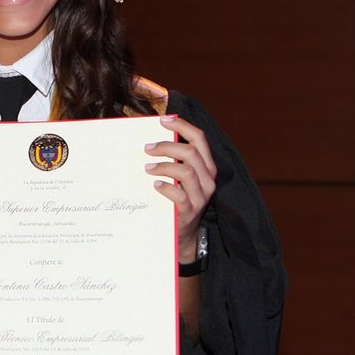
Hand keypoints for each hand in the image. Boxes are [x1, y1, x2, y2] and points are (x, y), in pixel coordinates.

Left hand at [145, 115, 217, 259]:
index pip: (200, 138)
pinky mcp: (189, 211)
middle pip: (191, 152)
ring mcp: (201, 196)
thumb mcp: (181, 178)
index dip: (182, 126)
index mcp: (207, 166)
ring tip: (148, 167)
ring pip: (187, 171)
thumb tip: (152, 138)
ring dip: (164, 165)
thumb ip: (174, 159)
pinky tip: (155, 185)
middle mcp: (208, 180)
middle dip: (166, 146)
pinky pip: (180, 195)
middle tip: (147, 149)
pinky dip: (166, 187)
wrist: (183, 235)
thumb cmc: (177, 200)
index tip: (163, 120)